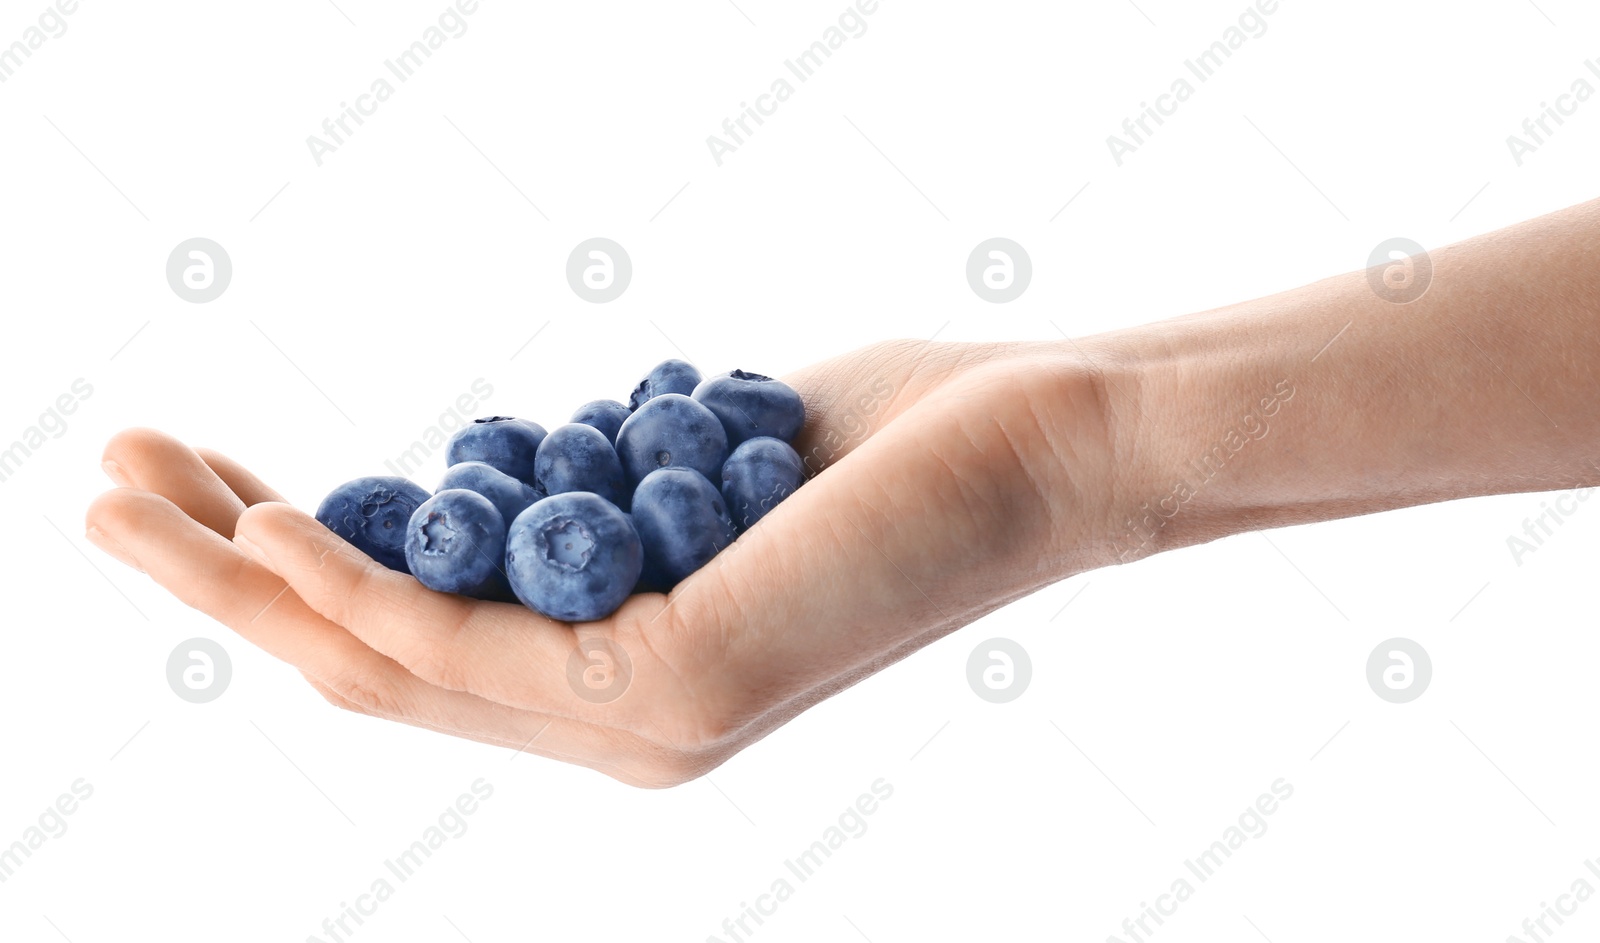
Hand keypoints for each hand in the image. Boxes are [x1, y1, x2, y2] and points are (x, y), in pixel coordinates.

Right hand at [84, 339, 1117, 786]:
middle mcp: (617, 725)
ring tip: (129, 488)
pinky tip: (272, 517)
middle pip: (367, 669)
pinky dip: (358, 587)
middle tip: (104, 491)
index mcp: (618, 674)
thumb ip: (586, 495)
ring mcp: (642, 724)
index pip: (415, 639)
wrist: (1045, 441)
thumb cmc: (886, 445)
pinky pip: (471, 649)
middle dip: (220, 584)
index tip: (206, 476)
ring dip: (245, 580)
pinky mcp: (675, 687)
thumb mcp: (687, 463)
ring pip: (388, 667)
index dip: (288, 565)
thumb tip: (499, 467)